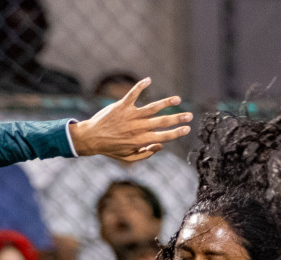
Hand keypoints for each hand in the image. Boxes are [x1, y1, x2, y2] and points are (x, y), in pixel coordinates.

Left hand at [68, 77, 191, 162]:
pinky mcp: (122, 106)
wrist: (91, 138)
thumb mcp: (128, 158)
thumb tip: (161, 146)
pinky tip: (148, 80)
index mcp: (141, 140)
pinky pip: (133, 94)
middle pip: (162, 122)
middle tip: (190, 115)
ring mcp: (131, 115)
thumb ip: (145, 154)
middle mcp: (138, 127)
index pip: (164, 136)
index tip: (187, 129)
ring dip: (166, 103)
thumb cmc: (110, 149)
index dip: (177, 132)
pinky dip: (140, 86)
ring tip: (177, 99)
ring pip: (152, 108)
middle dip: (178, 119)